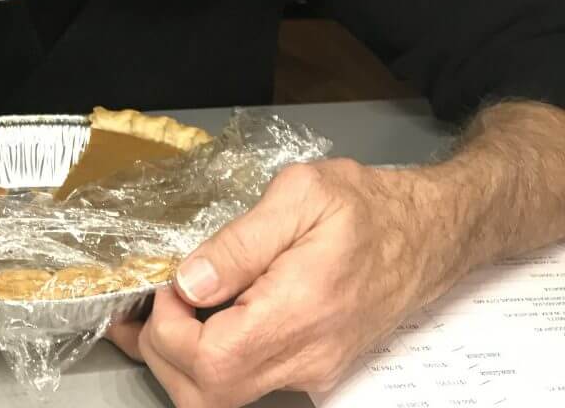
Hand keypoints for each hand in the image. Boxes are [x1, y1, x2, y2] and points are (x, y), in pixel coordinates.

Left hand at [108, 159, 457, 406]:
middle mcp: (306, 359)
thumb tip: (189, 281)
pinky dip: (208, 360)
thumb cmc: (366, 205)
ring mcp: (312, 371)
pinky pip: (248, 382)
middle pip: (208, 397)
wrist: (431, 232)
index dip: (169, 329)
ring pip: (225, 399)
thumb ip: (239, 243)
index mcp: (299, 312)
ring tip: (160, 310)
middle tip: (152, 302)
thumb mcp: (299, 195)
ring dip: (179, 362)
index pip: (211, 362)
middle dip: (162, 354)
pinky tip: (197, 317)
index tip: (167, 283)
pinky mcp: (315, 367)